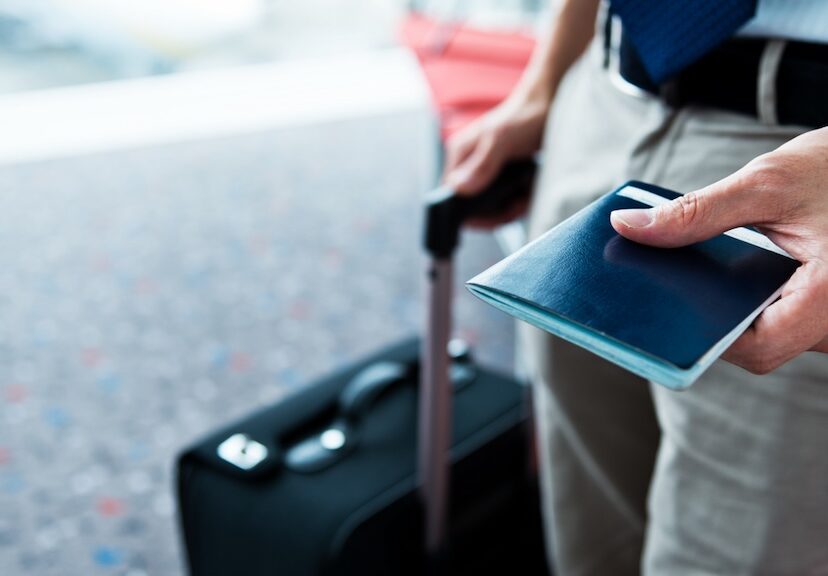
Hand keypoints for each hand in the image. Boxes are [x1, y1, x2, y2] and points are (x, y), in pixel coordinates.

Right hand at [443, 94, 548, 226]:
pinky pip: (505, 201)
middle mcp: (469, 166)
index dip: (466, 212)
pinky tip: (528, 191)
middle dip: (494, 212)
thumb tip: (458, 189)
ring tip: (524, 196)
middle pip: (471, 206)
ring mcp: (486, 173)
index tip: (491, 216)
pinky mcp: (502, 177)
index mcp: (460, 156)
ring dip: (509, 208)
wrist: (549, 105)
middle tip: (516, 205)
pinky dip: (518, 202)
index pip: (450, 195)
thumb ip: (482, 165)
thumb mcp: (502, 140)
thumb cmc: (523, 116)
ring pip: (490, 207)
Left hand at [610, 127, 827, 373]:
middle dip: (713, 318)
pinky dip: (752, 299)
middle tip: (665, 288)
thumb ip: (697, 212)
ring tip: (692, 275)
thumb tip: (629, 227)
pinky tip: (724, 273)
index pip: (761, 347)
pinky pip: (784, 318)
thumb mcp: (766, 182)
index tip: (667, 310)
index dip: (709, 336)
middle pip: (762, 342)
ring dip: (732, 308)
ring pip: (772, 332)